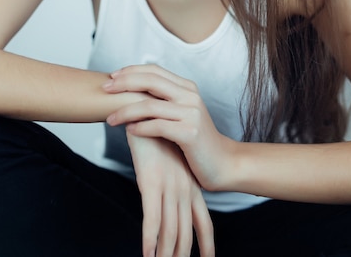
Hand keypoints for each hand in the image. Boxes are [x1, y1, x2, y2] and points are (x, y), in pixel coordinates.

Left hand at [104, 64, 236, 192]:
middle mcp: (190, 95)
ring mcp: (191, 113)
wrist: (224, 164)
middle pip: (150, 81)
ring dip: (125, 111)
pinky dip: (140, 128)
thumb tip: (134, 91)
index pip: (154, 70)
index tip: (111, 78)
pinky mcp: (190, 133)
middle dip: (123, 83)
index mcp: (187, 87)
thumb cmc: (197, 142)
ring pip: (150, 105)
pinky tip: (129, 131)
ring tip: (110, 119)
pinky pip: (157, 127)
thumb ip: (166, 101)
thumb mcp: (183, 114)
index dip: (131, 71)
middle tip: (104, 90)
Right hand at [126, 132, 213, 256]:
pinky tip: (147, 254)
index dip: (207, 243)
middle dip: (184, 255)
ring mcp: (169, 186)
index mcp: (190, 183)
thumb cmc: (154, 132)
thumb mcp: (168, 156)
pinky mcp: (151, 182)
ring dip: (166, 255)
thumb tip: (171, 190)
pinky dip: (149, 239)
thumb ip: (173, 174)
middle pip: (187, 232)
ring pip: (170, 231)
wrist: (143, 108)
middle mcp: (183, 188)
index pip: (203, 220)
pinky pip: (151, 218)